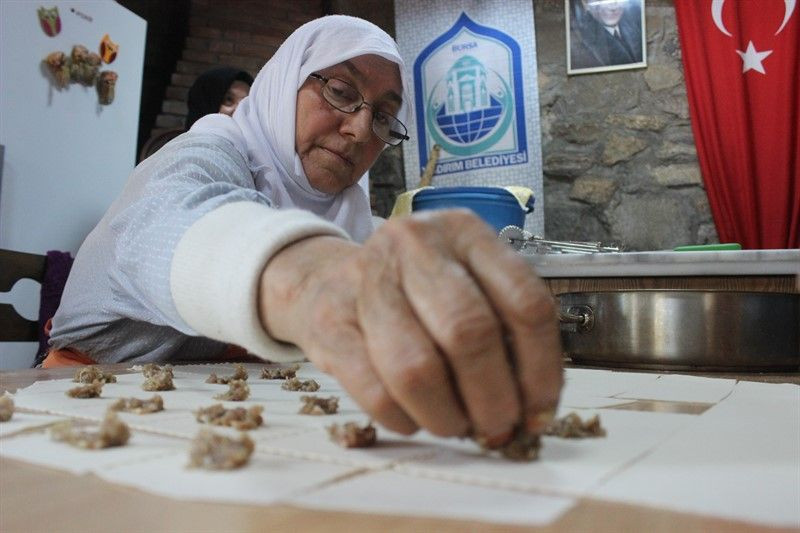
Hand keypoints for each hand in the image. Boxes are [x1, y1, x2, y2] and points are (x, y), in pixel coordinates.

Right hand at [259, 210, 562, 444]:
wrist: (325, 279)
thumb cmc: (411, 292)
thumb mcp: (464, 284)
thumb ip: (503, 331)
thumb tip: (531, 410)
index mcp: (464, 232)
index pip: (525, 301)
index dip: (541, 369)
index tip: (539, 411)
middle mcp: (415, 244)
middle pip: (470, 333)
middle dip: (493, 399)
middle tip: (498, 428)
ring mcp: (367, 278)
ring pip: (417, 368)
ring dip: (447, 417)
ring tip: (455, 426)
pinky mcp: (331, 320)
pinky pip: (375, 391)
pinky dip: (404, 420)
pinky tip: (414, 419)